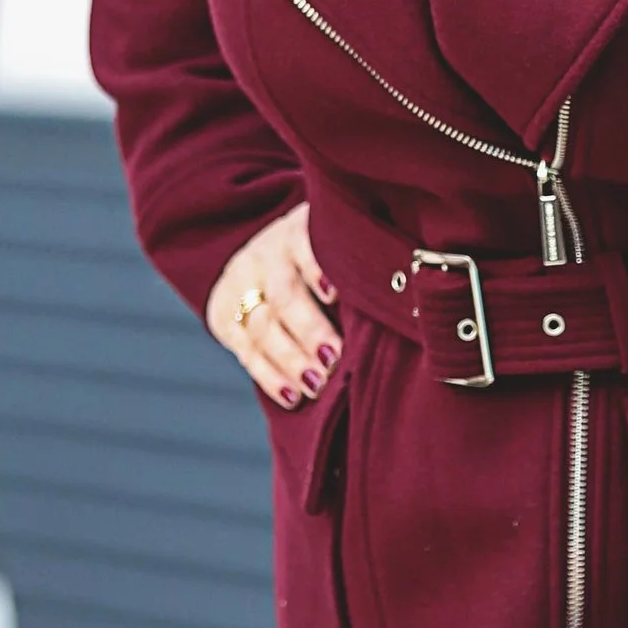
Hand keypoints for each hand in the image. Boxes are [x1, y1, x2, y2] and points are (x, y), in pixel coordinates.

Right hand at [207, 201, 339, 411]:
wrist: (265, 254)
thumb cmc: (324, 255)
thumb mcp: (335, 243)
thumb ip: (357, 263)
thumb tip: (404, 300)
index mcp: (297, 230)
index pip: (304, 245)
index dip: (316, 269)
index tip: (335, 295)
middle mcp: (265, 254)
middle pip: (284, 295)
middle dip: (310, 330)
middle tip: (335, 360)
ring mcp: (241, 284)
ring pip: (262, 326)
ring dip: (290, 359)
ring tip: (316, 384)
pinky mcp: (223, 314)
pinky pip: (245, 351)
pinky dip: (269, 376)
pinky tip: (291, 396)